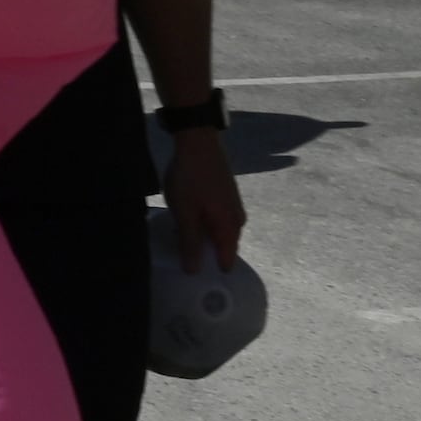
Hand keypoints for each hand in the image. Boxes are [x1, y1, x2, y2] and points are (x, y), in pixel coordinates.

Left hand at [163, 128, 245, 269]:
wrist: (198, 142)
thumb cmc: (191, 179)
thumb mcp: (185, 214)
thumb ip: (190, 243)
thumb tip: (194, 271)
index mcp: (230, 227)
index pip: (227, 260)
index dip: (212, 271)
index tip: (196, 279)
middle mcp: (237, 219)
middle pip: (223, 246)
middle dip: (206, 255)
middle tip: (183, 259)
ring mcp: (233, 205)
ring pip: (219, 232)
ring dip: (203, 238)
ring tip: (182, 240)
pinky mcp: (226, 195)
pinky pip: (217, 219)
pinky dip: (204, 224)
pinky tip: (190, 221)